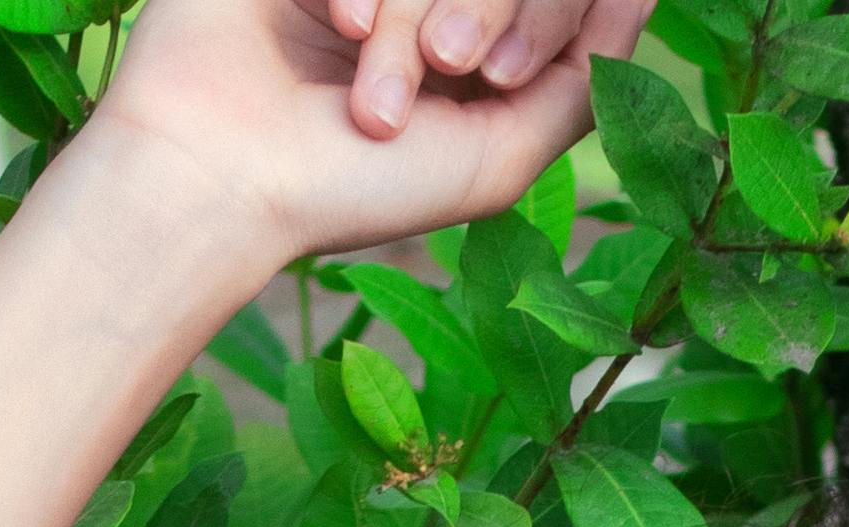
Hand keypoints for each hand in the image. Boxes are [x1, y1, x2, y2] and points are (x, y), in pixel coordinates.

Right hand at [97, 0, 647, 258]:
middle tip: (429, 82)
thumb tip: (632, 6)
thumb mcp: (497, 158)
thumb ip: (577, 84)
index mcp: (475, 53)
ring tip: (369, 98)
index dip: (551, 14)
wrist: (217, 171)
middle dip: (478, 18)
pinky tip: (337, 26)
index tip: (492, 70)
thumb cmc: (353, 187)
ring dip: (414, 18)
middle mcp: (426, 3)